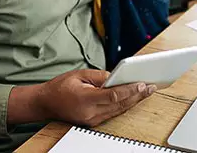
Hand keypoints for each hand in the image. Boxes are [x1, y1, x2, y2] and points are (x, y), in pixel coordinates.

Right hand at [8, 69, 155, 126]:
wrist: (45, 103)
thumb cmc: (59, 87)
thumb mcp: (79, 74)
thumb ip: (100, 76)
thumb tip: (117, 76)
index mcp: (85, 100)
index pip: (113, 95)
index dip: (130, 90)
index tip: (143, 84)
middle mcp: (90, 113)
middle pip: (119, 104)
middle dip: (137, 95)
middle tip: (151, 87)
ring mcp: (92, 120)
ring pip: (118, 110)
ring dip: (133, 101)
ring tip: (146, 91)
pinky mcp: (93, 122)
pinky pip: (113, 113)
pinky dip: (124, 105)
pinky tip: (133, 98)